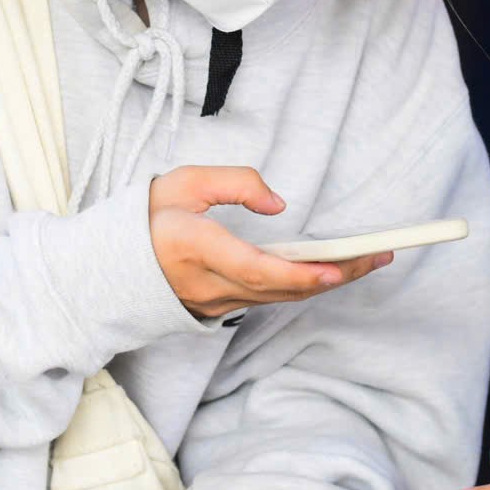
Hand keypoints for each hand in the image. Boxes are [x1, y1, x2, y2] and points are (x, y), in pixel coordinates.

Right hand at [149, 166, 391, 319]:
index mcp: (195, 247)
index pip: (254, 268)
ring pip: (282, 297)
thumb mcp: (184, 182)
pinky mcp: (223, 307)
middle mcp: (209, 282)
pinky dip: (306, 286)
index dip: (297, 274)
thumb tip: (278, 203)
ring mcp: (216, 301)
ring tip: (370, 258)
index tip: (334, 269)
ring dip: (328, 281)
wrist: (109, 268)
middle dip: (335, 275)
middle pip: (282, 288)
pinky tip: (335, 270)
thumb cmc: (147, 218)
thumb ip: (234, 183)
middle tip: (379, 255)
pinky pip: (272, 300)